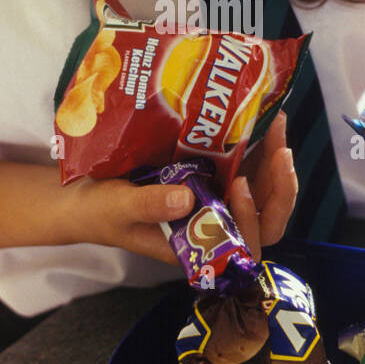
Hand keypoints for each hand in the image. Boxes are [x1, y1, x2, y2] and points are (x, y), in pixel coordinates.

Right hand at [62, 109, 296, 266]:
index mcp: (197, 245)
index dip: (253, 220)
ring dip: (275, 161)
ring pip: (264, 190)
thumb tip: (187, 199)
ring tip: (276, 123)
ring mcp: (217, 198)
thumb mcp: (117, 208)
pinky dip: (259, 144)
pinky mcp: (213, 174)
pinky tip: (260, 117)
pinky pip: (248, 165)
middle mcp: (215, 225)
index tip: (242, 185)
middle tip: (280, 149)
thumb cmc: (98, 211)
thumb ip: (148, 206)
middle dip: (280, 187)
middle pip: (266, 219)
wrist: (84, 194)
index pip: (243, 246)